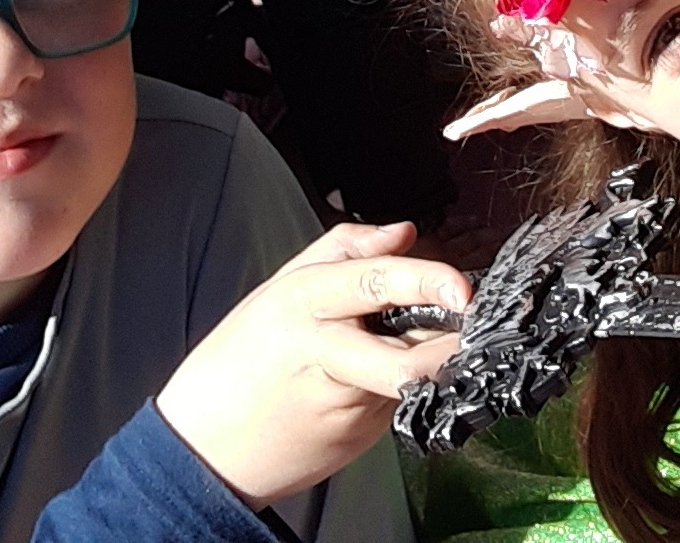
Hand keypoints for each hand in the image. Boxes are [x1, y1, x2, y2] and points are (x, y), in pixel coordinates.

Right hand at [154, 222, 466, 506]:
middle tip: (476, 332)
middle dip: (448, 348)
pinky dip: (404, 387)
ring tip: (425, 347)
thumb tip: (403, 232)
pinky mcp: (355, 437)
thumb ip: (345, 251)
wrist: (203, 448)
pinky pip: (396, 402)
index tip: (464, 288)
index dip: (427, 282)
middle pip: (403, 355)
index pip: (376, 282)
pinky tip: (381, 381)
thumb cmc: (238, 360)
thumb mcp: (280, 287)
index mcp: (304, 302)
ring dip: (431, 364)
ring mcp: (344, 404)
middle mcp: (326, 352)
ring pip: (409, 377)